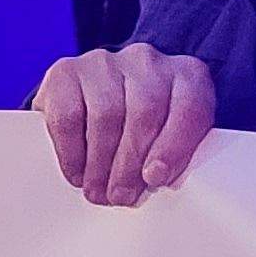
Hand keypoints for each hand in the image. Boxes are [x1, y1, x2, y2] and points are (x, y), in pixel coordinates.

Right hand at [36, 43, 217, 205]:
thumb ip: (174, 155)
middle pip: (144, 111)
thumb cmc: (145, 131)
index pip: (190, 107)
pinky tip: (77, 171)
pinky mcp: (66, 71)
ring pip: (106, 113)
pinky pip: (68, 115)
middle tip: (120, 195)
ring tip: (98, 190)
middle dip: (130, 161)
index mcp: (187, 76)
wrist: (100, 101)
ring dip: (100, 161)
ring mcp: (104, 62)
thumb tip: (154, 181)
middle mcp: (147, 61)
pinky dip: (72, 151)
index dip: (174, 146)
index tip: (156, 178)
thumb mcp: (170, 139)